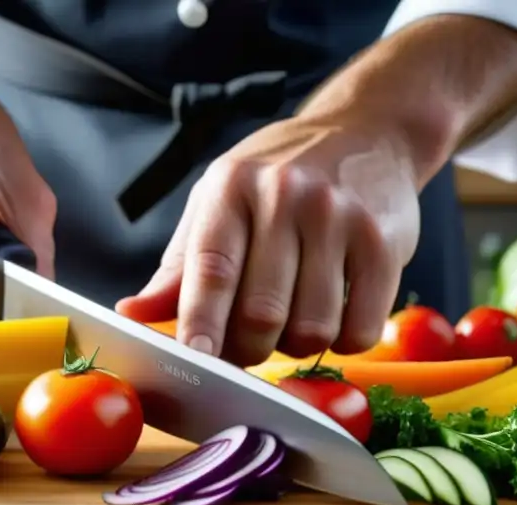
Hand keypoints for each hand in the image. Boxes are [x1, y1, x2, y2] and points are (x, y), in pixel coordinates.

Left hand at [116, 114, 420, 366]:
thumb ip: (179, 267)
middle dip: (247, 349)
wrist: (368, 132)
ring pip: (310, 329)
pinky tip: (334, 315)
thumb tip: (131, 314)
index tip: (195, 360)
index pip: (212, 270)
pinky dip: (342, 342)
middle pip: (260, 314)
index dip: (201, 323)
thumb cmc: (277, 177)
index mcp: (231, 190)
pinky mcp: (385, 244)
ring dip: (295, 345)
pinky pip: (360, 329)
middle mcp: (285, 198)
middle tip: (246, 343)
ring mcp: (340, 219)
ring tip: (292, 320)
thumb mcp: (217, 203)